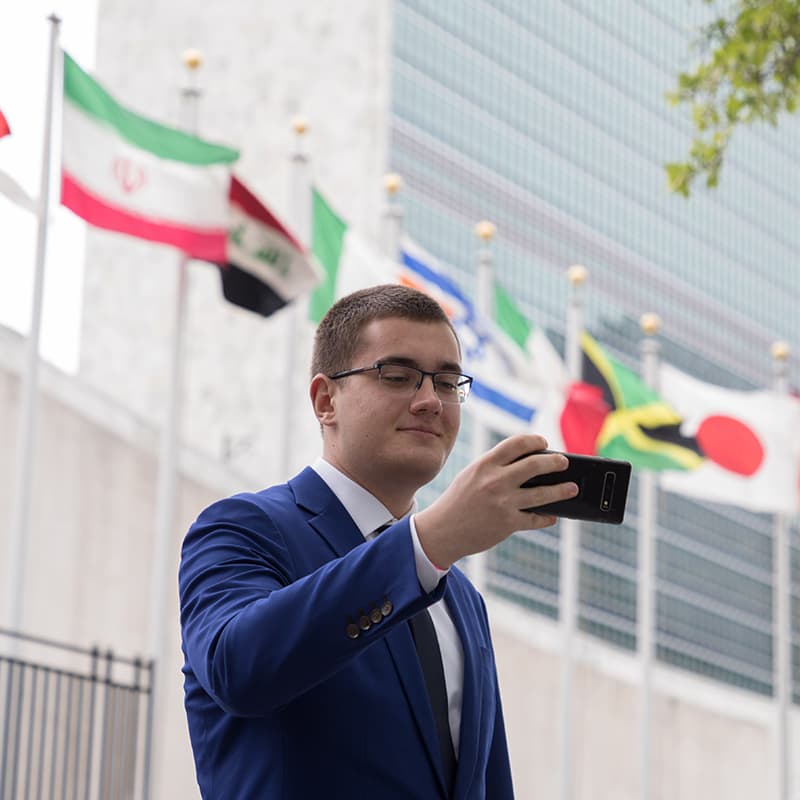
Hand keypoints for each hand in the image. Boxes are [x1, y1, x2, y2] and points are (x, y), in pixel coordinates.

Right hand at [414, 434, 578, 568]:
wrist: (440, 531)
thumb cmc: (457, 501)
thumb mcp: (471, 476)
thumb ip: (494, 468)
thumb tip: (527, 465)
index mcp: (485, 464)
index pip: (516, 443)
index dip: (535, 441)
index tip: (544, 443)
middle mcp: (495, 480)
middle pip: (535, 464)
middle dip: (556, 462)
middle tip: (564, 463)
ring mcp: (503, 502)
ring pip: (543, 493)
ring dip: (562, 490)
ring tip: (572, 488)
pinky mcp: (507, 523)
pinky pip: (536, 518)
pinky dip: (547, 517)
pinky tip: (552, 516)